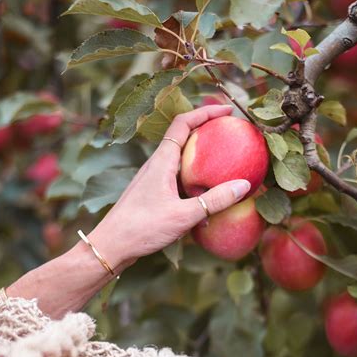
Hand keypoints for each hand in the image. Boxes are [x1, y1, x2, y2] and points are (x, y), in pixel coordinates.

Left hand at [88, 105, 250, 268]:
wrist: (111, 246)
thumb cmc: (143, 228)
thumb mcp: (184, 215)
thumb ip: (215, 200)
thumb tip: (245, 185)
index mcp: (162, 161)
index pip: (183, 123)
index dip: (206, 112)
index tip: (228, 111)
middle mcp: (156, 165)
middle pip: (183, 137)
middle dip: (206, 131)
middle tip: (230, 133)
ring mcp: (153, 179)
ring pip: (180, 159)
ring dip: (200, 157)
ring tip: (223, 163)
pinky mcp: (152, 194)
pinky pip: (177, 178)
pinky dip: (194, 179)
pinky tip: (205, 198)